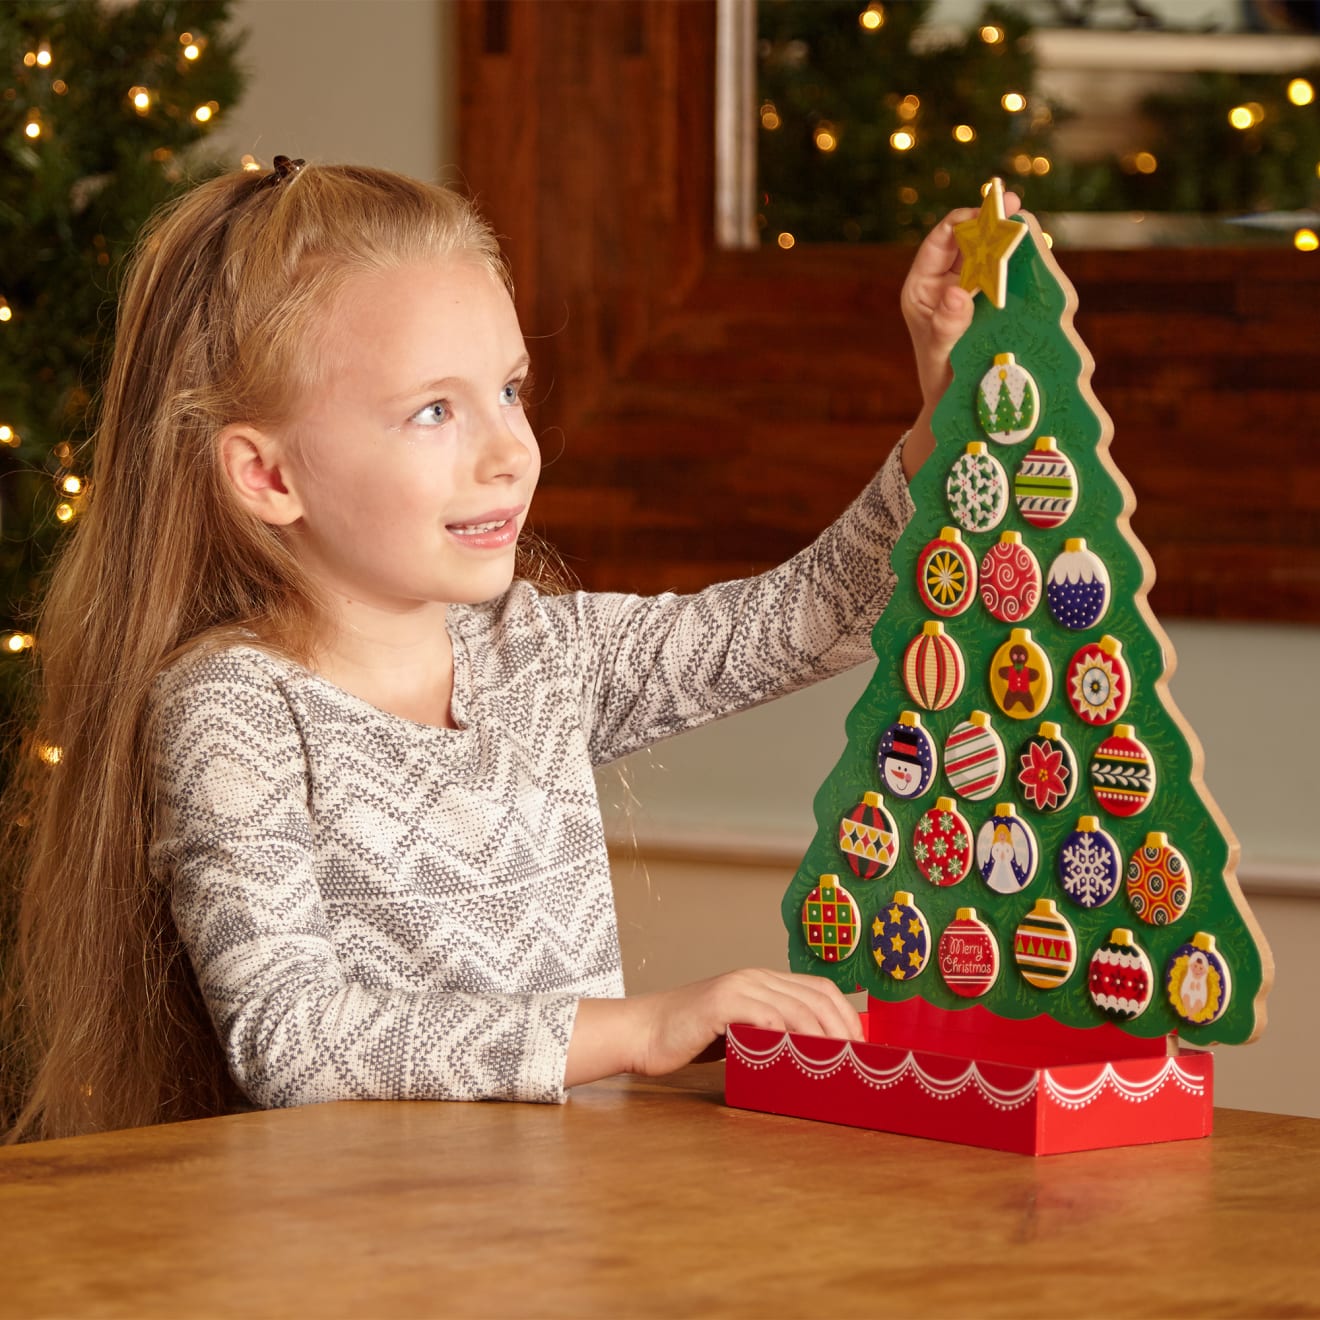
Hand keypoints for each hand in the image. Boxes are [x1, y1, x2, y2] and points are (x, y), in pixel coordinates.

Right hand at [565, 970, 863, 1087]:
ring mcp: (737, 987)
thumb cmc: (690, 1038)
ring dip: (823, 1037)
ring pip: (796, 1007)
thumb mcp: (740, 1032)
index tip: (861, 1047)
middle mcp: (754, 977)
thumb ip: (771, 1034)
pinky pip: (763, 1016)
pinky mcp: (719, 1004)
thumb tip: (814, 1059)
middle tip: (857, 1061)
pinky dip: (786, 1035)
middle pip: (816, 997)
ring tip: (836, 1063)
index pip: (820, 990)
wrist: (642, 1032)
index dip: (847, 1017)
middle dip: (844, 1029)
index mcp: (762, 980)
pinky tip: (796, 1055)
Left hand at [899, 191, 1021, 477]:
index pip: (941, 241)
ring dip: (1009, 239)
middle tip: (1013, 204)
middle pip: (968, 241)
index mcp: (922, 288)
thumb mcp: (940, 354)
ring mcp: (969, 291)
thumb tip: (956, 294)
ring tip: (1031, 224)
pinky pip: (1005, 276)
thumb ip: (945, 325)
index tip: (987, 211)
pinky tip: (1040, 252)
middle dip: (991, 222)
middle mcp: (944, 284)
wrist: (957, 407)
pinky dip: (1020, 264)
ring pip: (989, 255)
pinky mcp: (991, 303)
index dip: (964, 220)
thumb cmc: (941, 382)